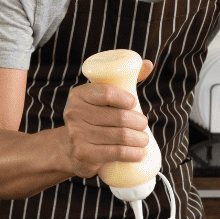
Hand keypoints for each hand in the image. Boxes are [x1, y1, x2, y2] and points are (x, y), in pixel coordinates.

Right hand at [60, 59, 154, 178]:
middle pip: (118, 117)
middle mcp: (74, 114)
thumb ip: (125, 80)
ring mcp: (77, 135)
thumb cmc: (94, 120)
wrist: (71, 150)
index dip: (125, 98)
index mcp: (78, 95)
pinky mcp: (84, 154)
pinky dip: (134, 154)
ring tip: (144, 139)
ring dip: (140, 139)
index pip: (106, 93)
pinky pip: (117, 152)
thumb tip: (148, 64)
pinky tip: (140, 153)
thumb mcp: (102, 100)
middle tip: (143, 124)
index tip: (134, 103)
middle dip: (139, 122)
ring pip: (121, 136)